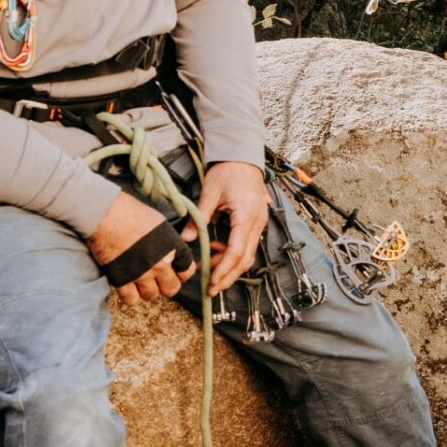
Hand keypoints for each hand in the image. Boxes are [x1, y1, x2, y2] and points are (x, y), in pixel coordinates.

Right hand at [89, 189, 186, 304]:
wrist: (106, 214)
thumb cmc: (130, 210)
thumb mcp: (158, 221)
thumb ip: (167, 239)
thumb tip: (170, 248)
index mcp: (172, 247)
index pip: (187, 270)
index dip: (182, 272)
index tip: (176, 272)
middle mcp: (161, 263)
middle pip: (172, 288)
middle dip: (167, 285)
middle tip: (159, 279)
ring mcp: (141, 274)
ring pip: (151, 295)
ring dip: (147, 290)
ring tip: (141, 281)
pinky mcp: (122, 279)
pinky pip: (131, 299)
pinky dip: (130, 295)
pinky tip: (127, 285)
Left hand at [200, 160, 269, 296]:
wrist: (242, 158)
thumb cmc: (226, 172)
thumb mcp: (209, 193)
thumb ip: (199, 218)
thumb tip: (187, 239)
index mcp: (246, 215)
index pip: (237, 251)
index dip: (224, 269)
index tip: (211, 282)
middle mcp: (257, 222)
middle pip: (246, 259)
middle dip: (228, 276)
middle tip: (211, 289)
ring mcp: (259, 223)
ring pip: (247, 255)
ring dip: (229, 266)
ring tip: (208, 268)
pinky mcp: (255, 223)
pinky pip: (247, 245)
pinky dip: (232, 254)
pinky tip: (216, 251)